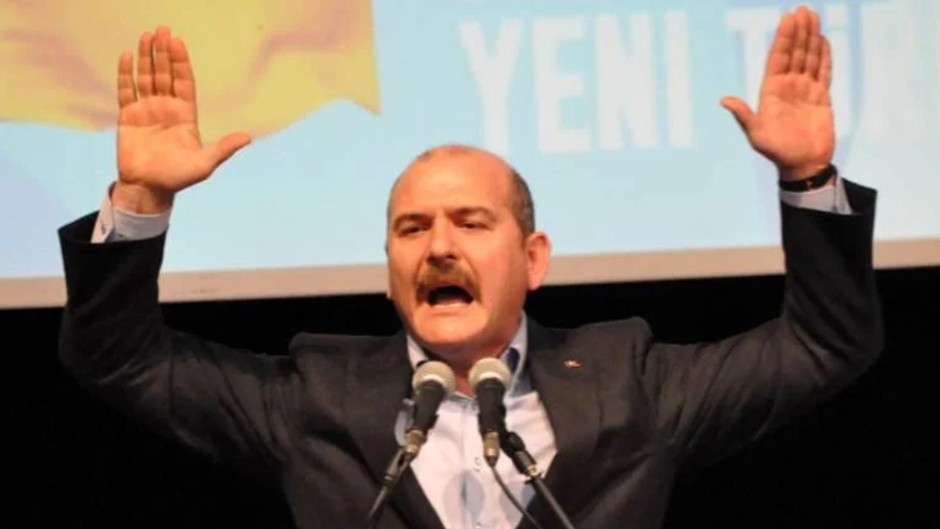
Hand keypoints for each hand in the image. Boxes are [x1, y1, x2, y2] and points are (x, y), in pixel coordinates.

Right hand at [113, 27, 250, 212]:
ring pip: (146, 78)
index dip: (181, 62)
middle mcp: (167, 108)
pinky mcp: (128, 116)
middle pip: (165, 74)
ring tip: (146, 36)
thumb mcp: (205, 163)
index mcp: (185, 115)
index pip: (183, 82)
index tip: (178, 42)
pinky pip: (126, 90)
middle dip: (163, 53)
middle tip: (162, 30)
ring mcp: (147, 110)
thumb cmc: (178, 178)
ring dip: (146, 57)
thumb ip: (223, 149)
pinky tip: (127, 56)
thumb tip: (247, 138)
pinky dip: (126, 74)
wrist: (149, 189)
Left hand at [721, 6, 833, 180]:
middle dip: (798, 31)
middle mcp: (787, 86)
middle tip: (802, 9)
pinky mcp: (821, 98)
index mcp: (771, 90)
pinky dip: (824, 56)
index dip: (783, 38)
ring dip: (811, 38)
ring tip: (814, 16)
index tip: (788, 18)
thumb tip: (724, 99)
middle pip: (794, 53)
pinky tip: (824, 40)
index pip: (778, 57)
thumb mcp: (756, 133)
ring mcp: (805, 90)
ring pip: (809, 58)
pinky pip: (823, 72)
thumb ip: (743, 114)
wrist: (802, 165)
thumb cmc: (776, 152)